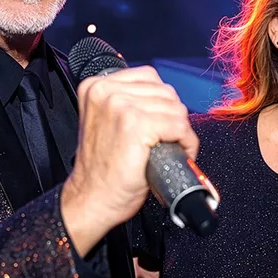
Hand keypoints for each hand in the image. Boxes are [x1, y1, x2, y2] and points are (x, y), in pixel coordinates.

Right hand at [61, 66, 197, 255]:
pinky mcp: (136, 125)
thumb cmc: (100, 170)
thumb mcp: (106, 122)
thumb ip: (125, 103)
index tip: (162, 122)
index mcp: (96, 86)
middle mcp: (106, 92)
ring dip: (182, 131)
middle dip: (174, 117)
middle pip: (165, 92)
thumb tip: (161, 98)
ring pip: (175, 108)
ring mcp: (120, 106)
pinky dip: (186, 142)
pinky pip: (178, 126)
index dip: (162, 102)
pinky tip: (178, 153)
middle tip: (169, 140)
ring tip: (172, 148)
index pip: (149, 78)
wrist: (90, 200)